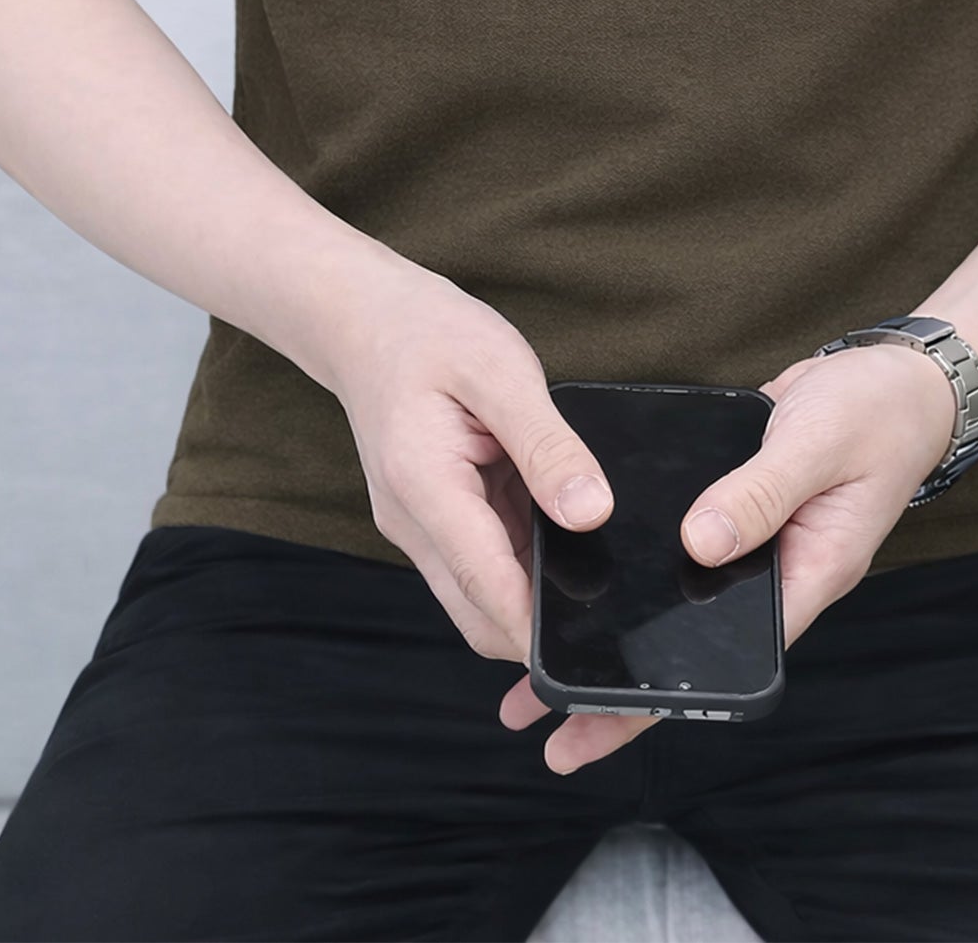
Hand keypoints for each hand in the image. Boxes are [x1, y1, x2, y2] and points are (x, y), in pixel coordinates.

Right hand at [325, 254, 615, 664]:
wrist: (364, 319)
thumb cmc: (428, 333)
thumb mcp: (499, 370)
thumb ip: (547, 445)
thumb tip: (592, 512)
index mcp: (424, 486)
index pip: (484, 583)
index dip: (534, 628)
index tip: (587, 656)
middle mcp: (414, 522)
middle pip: (479, 611)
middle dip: (537, 632)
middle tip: (613, 628)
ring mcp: (420, 525)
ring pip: (481, 592)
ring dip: (531, 596)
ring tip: (601, 581)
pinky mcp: (435, 517)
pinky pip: (482, 558)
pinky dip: (522, 562)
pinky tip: (565, 537)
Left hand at [499, 339, 959, 772]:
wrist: (896, 376)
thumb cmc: (875, 413)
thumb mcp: (817, 446)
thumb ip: (761, 492)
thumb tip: (699, 544)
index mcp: (808, 576)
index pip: (730, 660)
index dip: (664, 696)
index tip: (597, 720)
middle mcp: (776, 573)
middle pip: (691, 648)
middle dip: (617, 685)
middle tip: (533, 713)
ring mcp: (753, 544)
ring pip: (677, 603)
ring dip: (614, 627)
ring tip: (533, 656)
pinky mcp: (734, 508)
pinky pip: (678, 550)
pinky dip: (632, 563)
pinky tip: (578, 563)